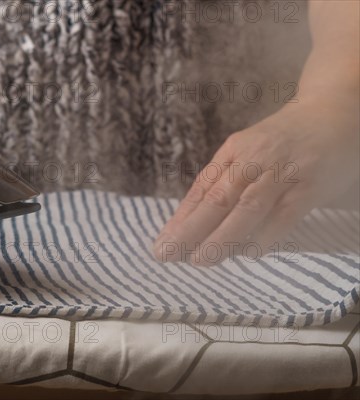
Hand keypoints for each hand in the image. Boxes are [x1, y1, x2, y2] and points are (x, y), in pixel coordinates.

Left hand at [154, 95, 358, 265]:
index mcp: (234, 151)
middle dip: (189, 230)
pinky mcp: (308, 187)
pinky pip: (283, 217)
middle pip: (217, 200)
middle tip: (166, 254)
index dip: (181, 218)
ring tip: (199, 261)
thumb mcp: (248, 149)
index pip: (202, 188)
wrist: (335, 113)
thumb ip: (226, 179)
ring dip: (221, 239)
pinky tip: (247, 254)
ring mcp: (282, 174)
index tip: (163, 242)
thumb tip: (194, 219)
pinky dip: (264, 237)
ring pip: (246, 210)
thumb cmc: (284, 139)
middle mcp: (254, 160)